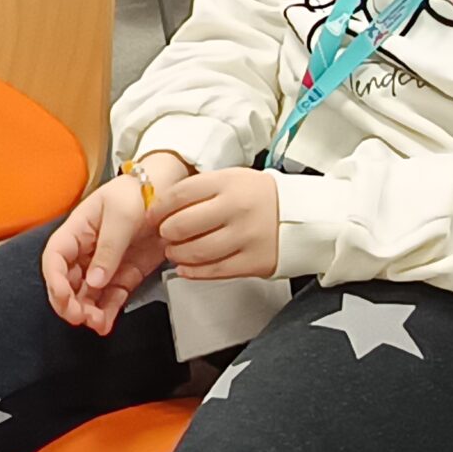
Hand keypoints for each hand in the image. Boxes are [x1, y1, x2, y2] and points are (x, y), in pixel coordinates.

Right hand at [41, 175, 168, 334]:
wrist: (168, 194)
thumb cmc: (137, 192)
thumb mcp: (122, 215)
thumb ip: (109, 248)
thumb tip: (95, 280)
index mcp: (77, 230)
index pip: (55, 257)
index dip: (54, 279)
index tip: (62, 296)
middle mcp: (86, 250)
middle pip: (67, 282)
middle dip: (69, 303)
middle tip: (79, 316)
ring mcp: (104, 265)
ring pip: (87, 295)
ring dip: (87, 312)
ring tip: (96, 322)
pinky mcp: (123, 276)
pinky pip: (110, 298)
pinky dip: (107, 313)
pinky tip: (105, 324)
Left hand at [158, 167, 281, 282]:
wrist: (300, 217)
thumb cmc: (260, 197)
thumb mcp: (233, 179)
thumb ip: (202, 189)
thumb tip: (164, 207)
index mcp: (229, 182)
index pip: (181, 193)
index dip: (160, 207)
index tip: (152, 215)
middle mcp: (237, 208)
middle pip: (184, 224)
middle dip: (167, 232)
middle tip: (165, 234)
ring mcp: (246, 236)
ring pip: (197, 251)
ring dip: (178, 254)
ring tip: (175, 252)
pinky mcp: (253, 261)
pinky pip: (215, 271)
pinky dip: (194, 272)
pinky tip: (187, 268)